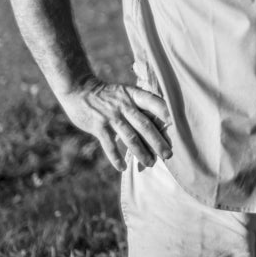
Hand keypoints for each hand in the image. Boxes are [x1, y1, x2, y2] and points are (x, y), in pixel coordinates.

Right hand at [55, 75, 172, 170]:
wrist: (78, 89)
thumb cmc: (107, 95)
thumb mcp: (125, 93)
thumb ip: (139, 105)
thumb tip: (161, 118)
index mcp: (133, 95)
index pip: (153, 102)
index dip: (165, 111)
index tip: (177, 124)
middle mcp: (124, 105)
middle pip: (145, 125)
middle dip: (158, 141)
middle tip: (168, 155)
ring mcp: (111, 117)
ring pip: (130, 137)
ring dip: (141, 152)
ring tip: (151, 163)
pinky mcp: (98, 127)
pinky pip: (109, 145)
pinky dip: (116, 157)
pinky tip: (122, 168)